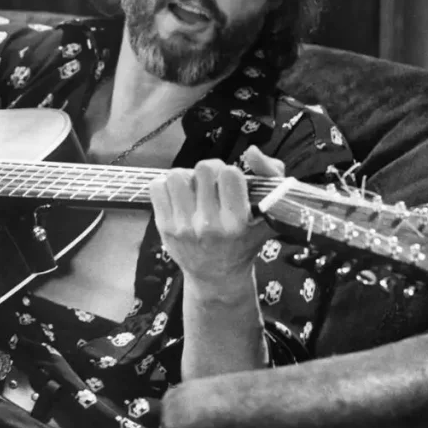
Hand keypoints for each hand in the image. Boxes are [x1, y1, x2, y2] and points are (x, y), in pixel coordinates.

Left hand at [150, 146, 284, 295]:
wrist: (217, 276)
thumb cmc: (245, 241)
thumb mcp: (267, 214)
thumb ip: (270, 176)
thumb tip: (251, 151)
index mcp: (236, 222)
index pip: (230, 173)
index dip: (231, 173)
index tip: (231, 185)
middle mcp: (208, 226)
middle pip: (203, 169)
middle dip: (209, 172)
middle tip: (212, 185)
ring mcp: (183, 227)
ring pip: (177, 175)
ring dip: (187, 178)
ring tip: (194, 190)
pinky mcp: (164, 227)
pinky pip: (157, 187)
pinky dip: (167, 186)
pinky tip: (179, 197)